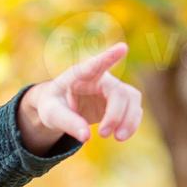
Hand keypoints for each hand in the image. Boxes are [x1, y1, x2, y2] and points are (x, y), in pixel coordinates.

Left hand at [17, 43, 141, 152]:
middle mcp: (100, 78)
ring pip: (132, 98)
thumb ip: (66, 122)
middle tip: (103, 134)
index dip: (109, 56)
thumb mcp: (51, 114)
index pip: (95, 64)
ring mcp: (112, 89)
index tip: (123, 48)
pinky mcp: (119, 102)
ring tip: (119, 138)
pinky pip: (134, 110)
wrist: (60, 108)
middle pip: (118, 91)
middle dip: (115, 115)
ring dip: (130, 120)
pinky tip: (120, 135)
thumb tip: (85, 136)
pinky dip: (132, 124)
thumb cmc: (53, 105)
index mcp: (79, 75)